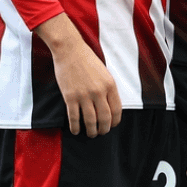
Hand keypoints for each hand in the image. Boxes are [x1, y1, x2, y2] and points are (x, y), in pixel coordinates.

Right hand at [36, 14, 121, 136]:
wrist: (70, 51)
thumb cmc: (88, 60)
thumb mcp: (104, 73)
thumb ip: (107, 88)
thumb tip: (108, 105)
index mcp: (110, 85)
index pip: (117, 109)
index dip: (115, 121)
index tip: (112, 125)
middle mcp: (99, 92)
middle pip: (105, 117)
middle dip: (104, 129)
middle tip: (101, 133)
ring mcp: (84, 95)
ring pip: (90, 120)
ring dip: (91, 131)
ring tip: (91, 134)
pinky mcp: (70, 97)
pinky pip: (74, 117)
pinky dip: (76, 127)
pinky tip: (76, 131)